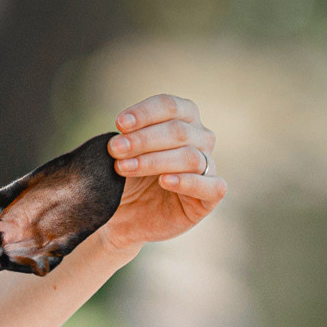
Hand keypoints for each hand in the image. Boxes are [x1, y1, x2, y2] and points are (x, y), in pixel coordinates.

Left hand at [100, 94, 225, 253]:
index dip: (145, 113)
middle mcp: (200, 139)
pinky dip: (188, 182)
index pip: (170, 106)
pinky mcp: (210, 198)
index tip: (120, 124)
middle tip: (115, 149)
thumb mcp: (120, 155)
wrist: (123, 219)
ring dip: (154, 161)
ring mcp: (208, 168)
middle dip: (143, 139)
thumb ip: (124, 139)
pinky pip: (212, 186)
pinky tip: (164, 181)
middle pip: (178, 131)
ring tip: (124, 168)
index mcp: (183, 119)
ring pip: (190, 157)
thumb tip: (120, 131)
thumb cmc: (125, 180)